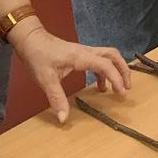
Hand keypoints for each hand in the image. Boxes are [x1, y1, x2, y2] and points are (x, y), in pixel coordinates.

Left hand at [15, 26, 131, 122]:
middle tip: (127, 87)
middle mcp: (86, 52)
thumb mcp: (45, 79)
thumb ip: (56, 98)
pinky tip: (100, 86)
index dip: (116, 78)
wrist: (30, 39)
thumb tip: (64, 119)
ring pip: (108, 56)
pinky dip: (104, 72)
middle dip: (123, 70)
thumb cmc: (38, 56)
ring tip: (117, 89)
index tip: (121, 92)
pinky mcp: (79, 54)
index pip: (105, 65)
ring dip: (116, 69)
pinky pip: (98, 60)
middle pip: (113, 55)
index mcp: (81, 57)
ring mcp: (83, 52)